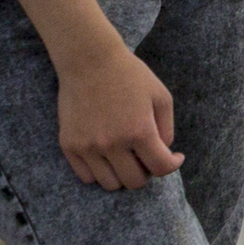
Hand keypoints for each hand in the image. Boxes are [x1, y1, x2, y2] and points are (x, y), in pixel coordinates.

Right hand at [56, 45, 182, 190]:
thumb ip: (167, 129)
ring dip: (122, 175)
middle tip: (147, 156)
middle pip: (134, 182)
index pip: (161, 168)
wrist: (89, 60)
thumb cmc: (130, 75)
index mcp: (139, 131)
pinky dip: (100, 172)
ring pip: (110, 184)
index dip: (172, 165)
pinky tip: (107, 156)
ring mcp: (88, 147)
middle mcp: (112, 143)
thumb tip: (164, 154)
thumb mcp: (161, 96)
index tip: (174, 157)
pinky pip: (87, 177)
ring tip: (127, 157)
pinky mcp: (69, 145)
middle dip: (146, 172)